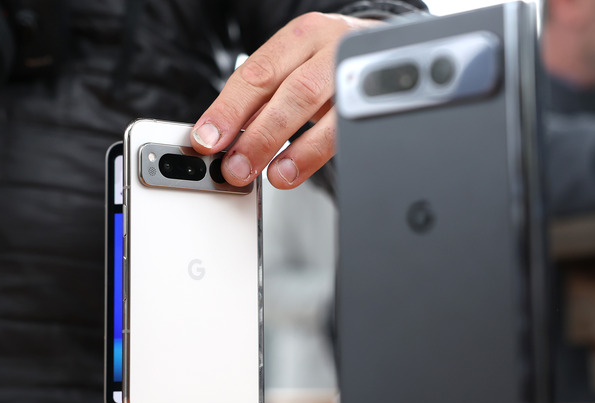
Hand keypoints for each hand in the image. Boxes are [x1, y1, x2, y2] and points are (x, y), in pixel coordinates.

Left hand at [191, 12, 378, 188]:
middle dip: (261, 135)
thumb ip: (262, 100)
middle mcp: (331, 49)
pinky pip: (349, 132)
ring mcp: (359, 75)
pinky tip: (300, 169)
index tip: (208, 139)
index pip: (258, 72)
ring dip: (295, 150)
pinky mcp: (376, 102)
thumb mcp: (294, 67)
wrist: (386, 49)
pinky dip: (319, 154)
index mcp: (301, 36)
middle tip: (237, 166)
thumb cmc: (329, 62)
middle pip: (294, 92)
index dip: (229, 109)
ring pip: (328, 112)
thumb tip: (224, 139)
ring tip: (273, 175)